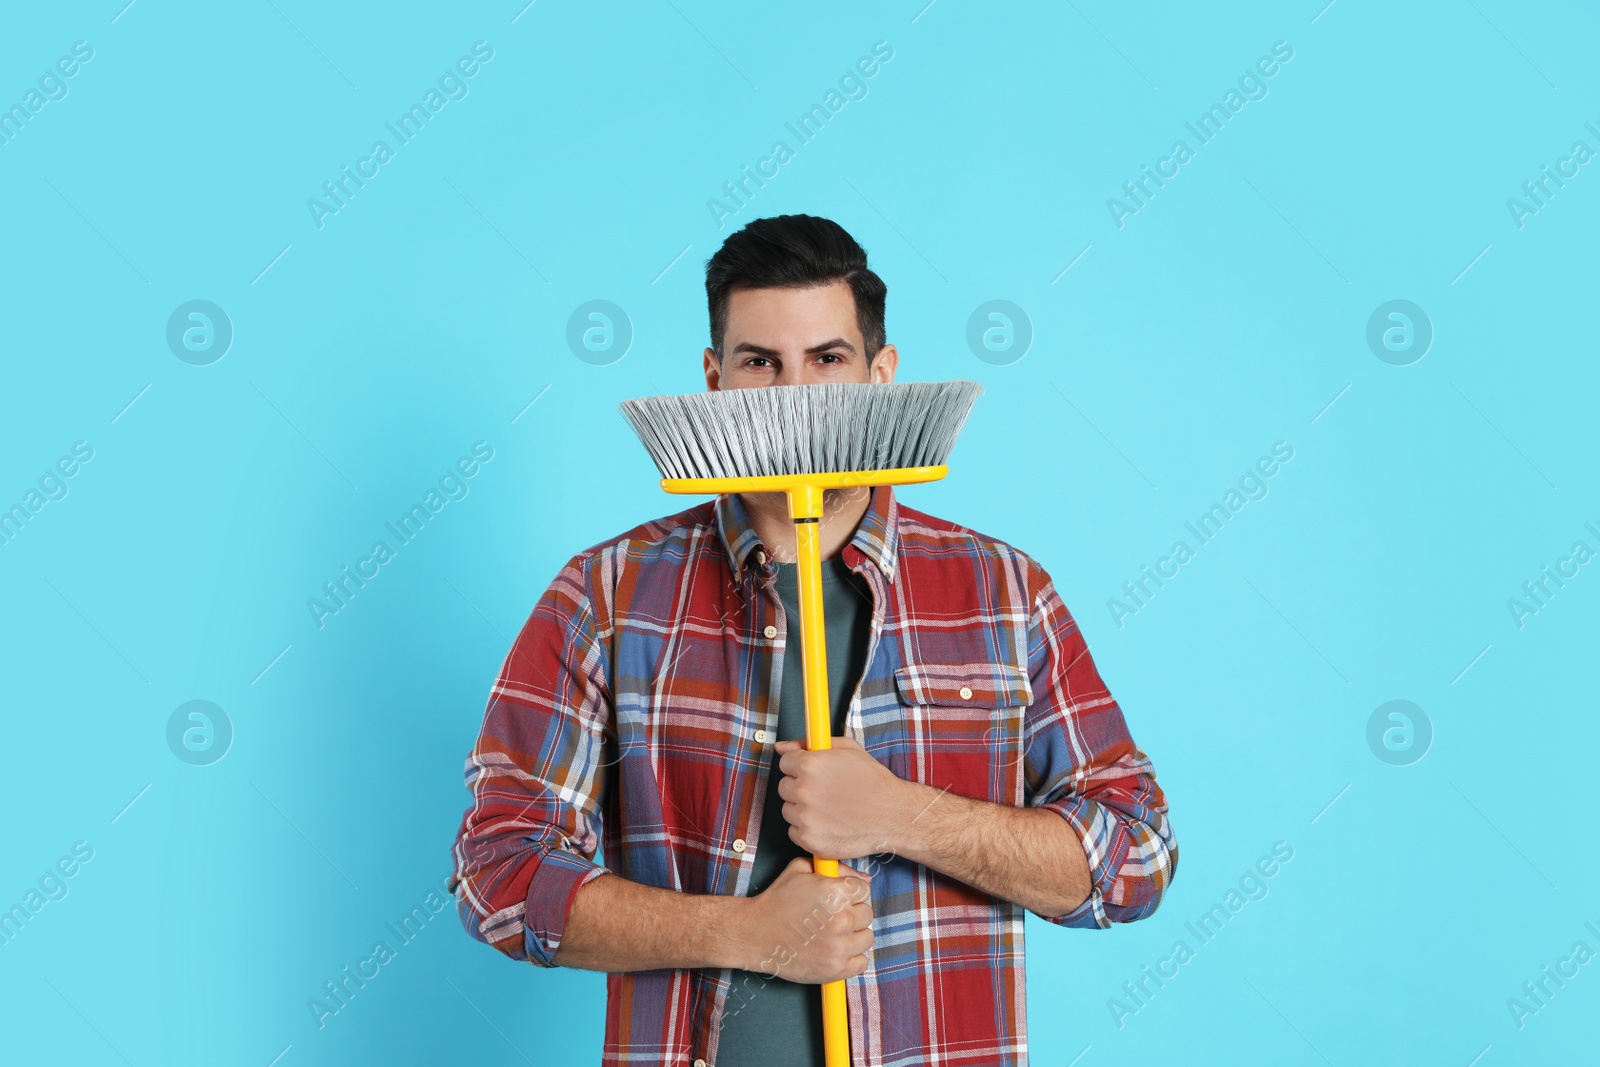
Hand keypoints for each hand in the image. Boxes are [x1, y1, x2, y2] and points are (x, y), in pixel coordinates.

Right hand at [739, 857, 872, 982]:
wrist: (755, 934)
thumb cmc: (777, 900)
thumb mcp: (801, 869)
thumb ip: (835, 869)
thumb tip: (864, 879)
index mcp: (836, 893)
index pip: (864, 891)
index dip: (851, 894)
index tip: (839, 899)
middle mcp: (842, 920)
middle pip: (867, 914)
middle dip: (852, 913)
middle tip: (832, 916)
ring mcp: (840, 947)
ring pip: (867, 937)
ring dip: (854, 935)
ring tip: (833, 933)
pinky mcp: (836, 969)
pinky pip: (862, 962)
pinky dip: (852, 957)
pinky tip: (836, 950)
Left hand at [775, 735, 912, 859]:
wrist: (892, 815)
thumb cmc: (873, 781)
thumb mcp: (847, 749)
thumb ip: (809, 744)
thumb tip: (781, 746)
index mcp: (810, 765)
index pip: (785, 762)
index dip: (799, 766)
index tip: (812, 773)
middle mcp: (804, 791)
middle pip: (784, 787)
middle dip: (800, 787)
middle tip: (824, 792)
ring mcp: (805, 818)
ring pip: (788, 810)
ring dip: (802, 809)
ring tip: (829, 808)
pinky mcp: (809, 840)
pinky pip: (794, 832)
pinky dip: (807, 829)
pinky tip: (828, 824)